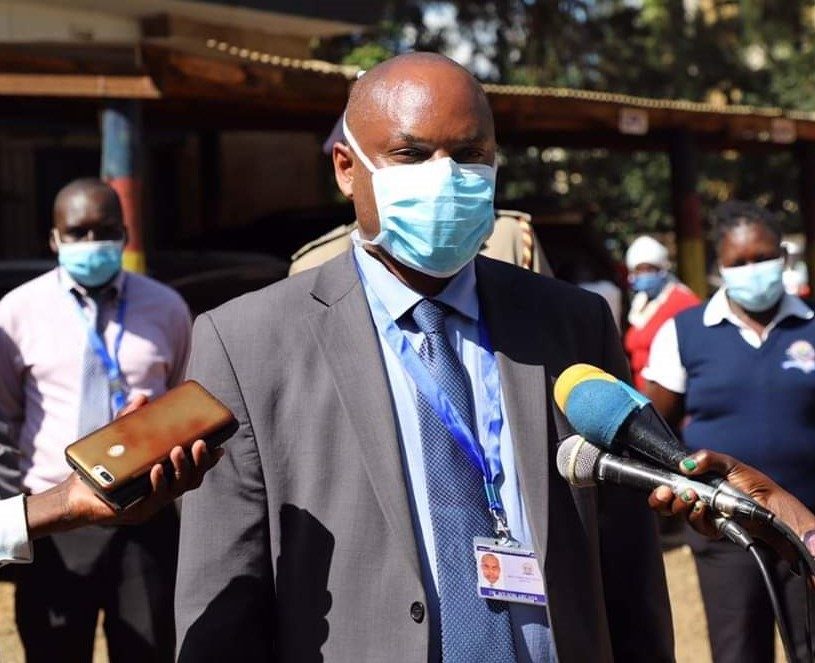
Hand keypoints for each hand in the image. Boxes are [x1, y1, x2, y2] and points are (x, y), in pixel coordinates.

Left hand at [26, 395, 223, 537]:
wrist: (75, 493)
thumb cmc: (101, 468)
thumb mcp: (119, 441)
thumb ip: (130, 419)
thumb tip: (142, 397)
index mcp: (166, 475)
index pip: (194, 468)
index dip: (208, 459)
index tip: (218, 445)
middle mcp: (164, 489)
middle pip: (193, 478)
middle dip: (200, 461)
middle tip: (200, 443)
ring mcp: (153, 502)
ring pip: (178, 487)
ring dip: (182, 468)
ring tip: (177, 451)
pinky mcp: (138, 511)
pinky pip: (155, 497)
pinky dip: (159, 482)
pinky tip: (156, 470)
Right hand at [648, 449, 814, 557]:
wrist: (771, 505)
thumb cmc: (752, 483)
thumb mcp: (728, 464)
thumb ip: (706, 458)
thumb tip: (684, 465)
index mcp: (694, 484)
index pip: (668, 488)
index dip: (659, 490)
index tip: (660, 486)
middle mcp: (695, 500)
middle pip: (666, 505)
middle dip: (661, 500)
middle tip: (666, 493)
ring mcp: (703, 516)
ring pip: (680, 515)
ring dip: (681, 506)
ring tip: (691, 497)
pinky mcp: (713, 529)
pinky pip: (697, 526)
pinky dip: (697, 517)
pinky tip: (703, 508)